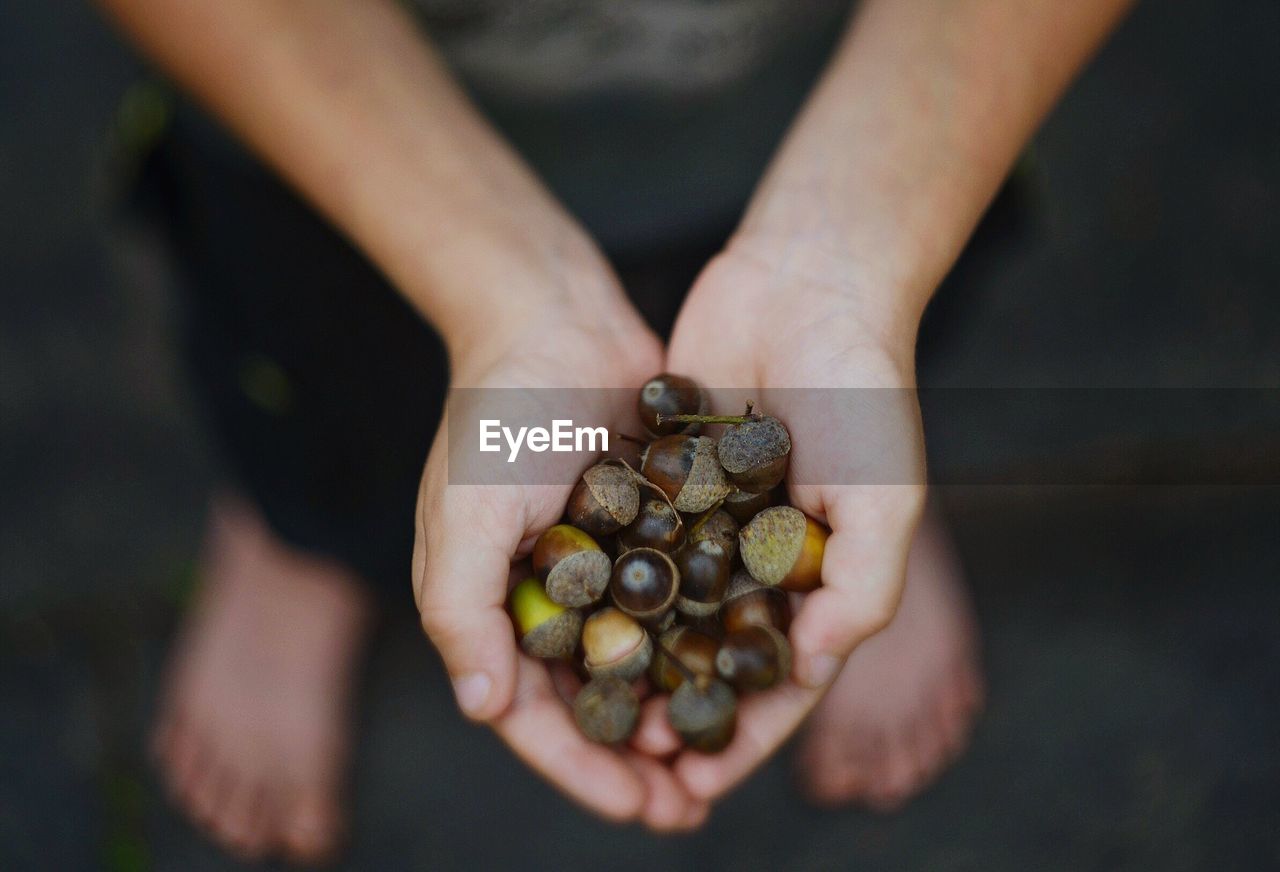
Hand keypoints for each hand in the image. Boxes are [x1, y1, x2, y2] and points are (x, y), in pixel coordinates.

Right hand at [412, 293, 711, 829]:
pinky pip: (683, 604)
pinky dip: (706, 642)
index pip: (534, 717)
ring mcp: (607, 569)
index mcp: (496, 610)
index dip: (584, 769)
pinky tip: (749, 669)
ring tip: (728, 751)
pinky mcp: (655, 532)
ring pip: (648, 665)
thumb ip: (463, 611)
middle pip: (598, 705)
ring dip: (681, 711)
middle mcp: (552, 601)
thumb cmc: (494, 419)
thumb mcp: (462, 514)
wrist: (555, 322)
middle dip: (641, 759)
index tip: (640, 807)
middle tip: (694, 801)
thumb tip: (483, 708)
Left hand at [639, 242, 926, 800]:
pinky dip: (609, 584)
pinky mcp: (668, 478)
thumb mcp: (886, 499)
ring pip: (666, 612)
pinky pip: (635, 544)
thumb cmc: (866, 393)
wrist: (809, 283)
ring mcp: (712, 518)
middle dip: (676, 713)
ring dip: (634, 662)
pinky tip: (566, 621)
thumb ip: (861, 589)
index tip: (695, 786)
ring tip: (588, 709)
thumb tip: (812, 667)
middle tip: (626, 762)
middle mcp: (763, 557)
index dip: (743, 737)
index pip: (782, 680)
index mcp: (823, 576)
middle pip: (713, 657)